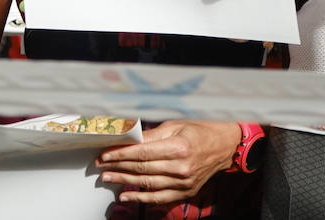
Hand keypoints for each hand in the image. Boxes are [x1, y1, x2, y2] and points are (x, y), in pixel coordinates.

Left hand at [96, 121, 239, 204]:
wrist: (223, 147)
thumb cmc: (197, 132)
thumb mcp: (174, 126)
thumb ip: (151, 135)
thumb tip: (128, 139)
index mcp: (178, 147)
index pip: (142, 153)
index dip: (121, 154)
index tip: (105, 154)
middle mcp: (181, 167)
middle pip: (142, 169)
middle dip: (118, 167)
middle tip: (101, 166)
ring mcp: (184, 182)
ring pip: (147, 184)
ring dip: (124, 182)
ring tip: (108, 178)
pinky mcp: (185, 192)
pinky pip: (159, 198)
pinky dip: (141, 198)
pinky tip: (126, 195)